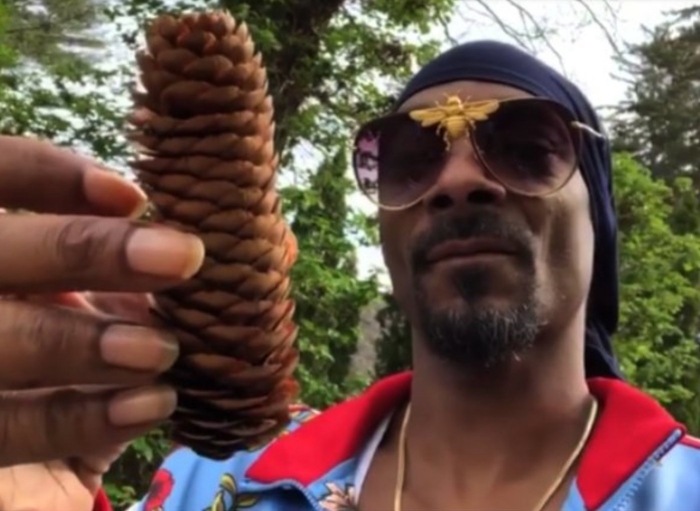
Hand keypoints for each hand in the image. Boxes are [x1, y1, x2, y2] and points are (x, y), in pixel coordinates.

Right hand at [0, 136, 203, 508]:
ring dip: (84, 340)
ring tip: (162, 350)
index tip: (134, 195)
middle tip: (184, 256)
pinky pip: (11, 425)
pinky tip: (151, 404)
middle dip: (87, 248)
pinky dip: (82, 415)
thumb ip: (166, 279)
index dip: (50, 176)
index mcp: (2, 253)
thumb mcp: (126, 314)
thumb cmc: (90, 370)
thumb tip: (272, 247)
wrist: (45, 476)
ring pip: (3, 340)